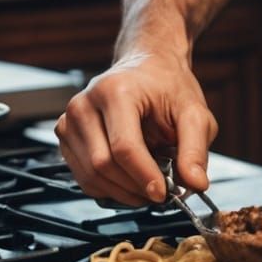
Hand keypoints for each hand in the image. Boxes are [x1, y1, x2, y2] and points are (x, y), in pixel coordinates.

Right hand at [55, 45, 216, 205]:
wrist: (147, 67)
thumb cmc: (167, 86)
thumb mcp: (193, 112)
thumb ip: (195, 148)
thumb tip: (195, 183)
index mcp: (116, 90)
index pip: (123, 147)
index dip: (144, 177)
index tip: (163, 194)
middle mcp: (85, 103)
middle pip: (103, 165)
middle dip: (134, 187)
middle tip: (160, 192)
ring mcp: (70, 120)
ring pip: (90, 177)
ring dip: (122, 192)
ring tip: (147, 185)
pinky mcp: (65, 135)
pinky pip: (83, 177)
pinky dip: (108, 188)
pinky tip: (130, 180)